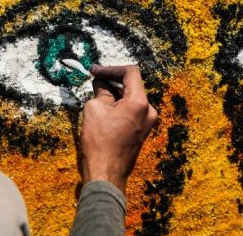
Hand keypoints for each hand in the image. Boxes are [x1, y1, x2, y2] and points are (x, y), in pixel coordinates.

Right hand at [80, 65, 157, 193]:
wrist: (106, 174)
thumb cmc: (99, 142)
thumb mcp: (94, 109)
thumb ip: (101, 91)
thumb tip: (101, 82)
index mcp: (140, 102)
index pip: (130, 72)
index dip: (111, 69)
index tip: (95, 71)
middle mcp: (149, 111)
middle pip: (132, 85)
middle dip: (113, 80)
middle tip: (94, 79)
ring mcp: (147, 122)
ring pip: (132, 98)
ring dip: (116, 93)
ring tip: (97, 94)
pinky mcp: (142, 131)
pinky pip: (132, 110)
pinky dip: (120, 104)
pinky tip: (105, 107)